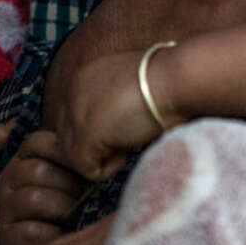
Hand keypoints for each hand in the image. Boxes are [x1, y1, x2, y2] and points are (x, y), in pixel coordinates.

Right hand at [0, 130, 91, 244]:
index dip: (65, 153)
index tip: (86, 166)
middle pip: (37, 170)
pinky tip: (61, 232)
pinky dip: (53, 232)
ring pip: (33, 198)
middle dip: (68, 184)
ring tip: (73, 214)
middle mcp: (8, 180)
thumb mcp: (76, 172)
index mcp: (25, 158)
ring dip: (62, 208)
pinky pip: (31, 229)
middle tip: (81, 196)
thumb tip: (100, 145)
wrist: (64, 243)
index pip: (36, 142)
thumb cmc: (75, 200)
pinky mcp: (7, 237)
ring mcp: (5, 209)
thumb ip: (78, 156)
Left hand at [55, 51, 166, 180]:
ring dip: (100, 157)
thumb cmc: (170, 80)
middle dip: (95, 144)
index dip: (100, 127)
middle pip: (69, 134)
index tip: (126, 123)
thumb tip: (115, 123)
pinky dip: (107, 169)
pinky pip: (86, 169)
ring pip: (73, 155)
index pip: (76, 114)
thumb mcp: (135, 83)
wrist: (176, 79)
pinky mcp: (85, 137)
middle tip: (126, 139)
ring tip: (126, 147)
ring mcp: (76, 115)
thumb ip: (117, 98)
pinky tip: (126, 154)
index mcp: (87, 75)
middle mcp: (73, 91)